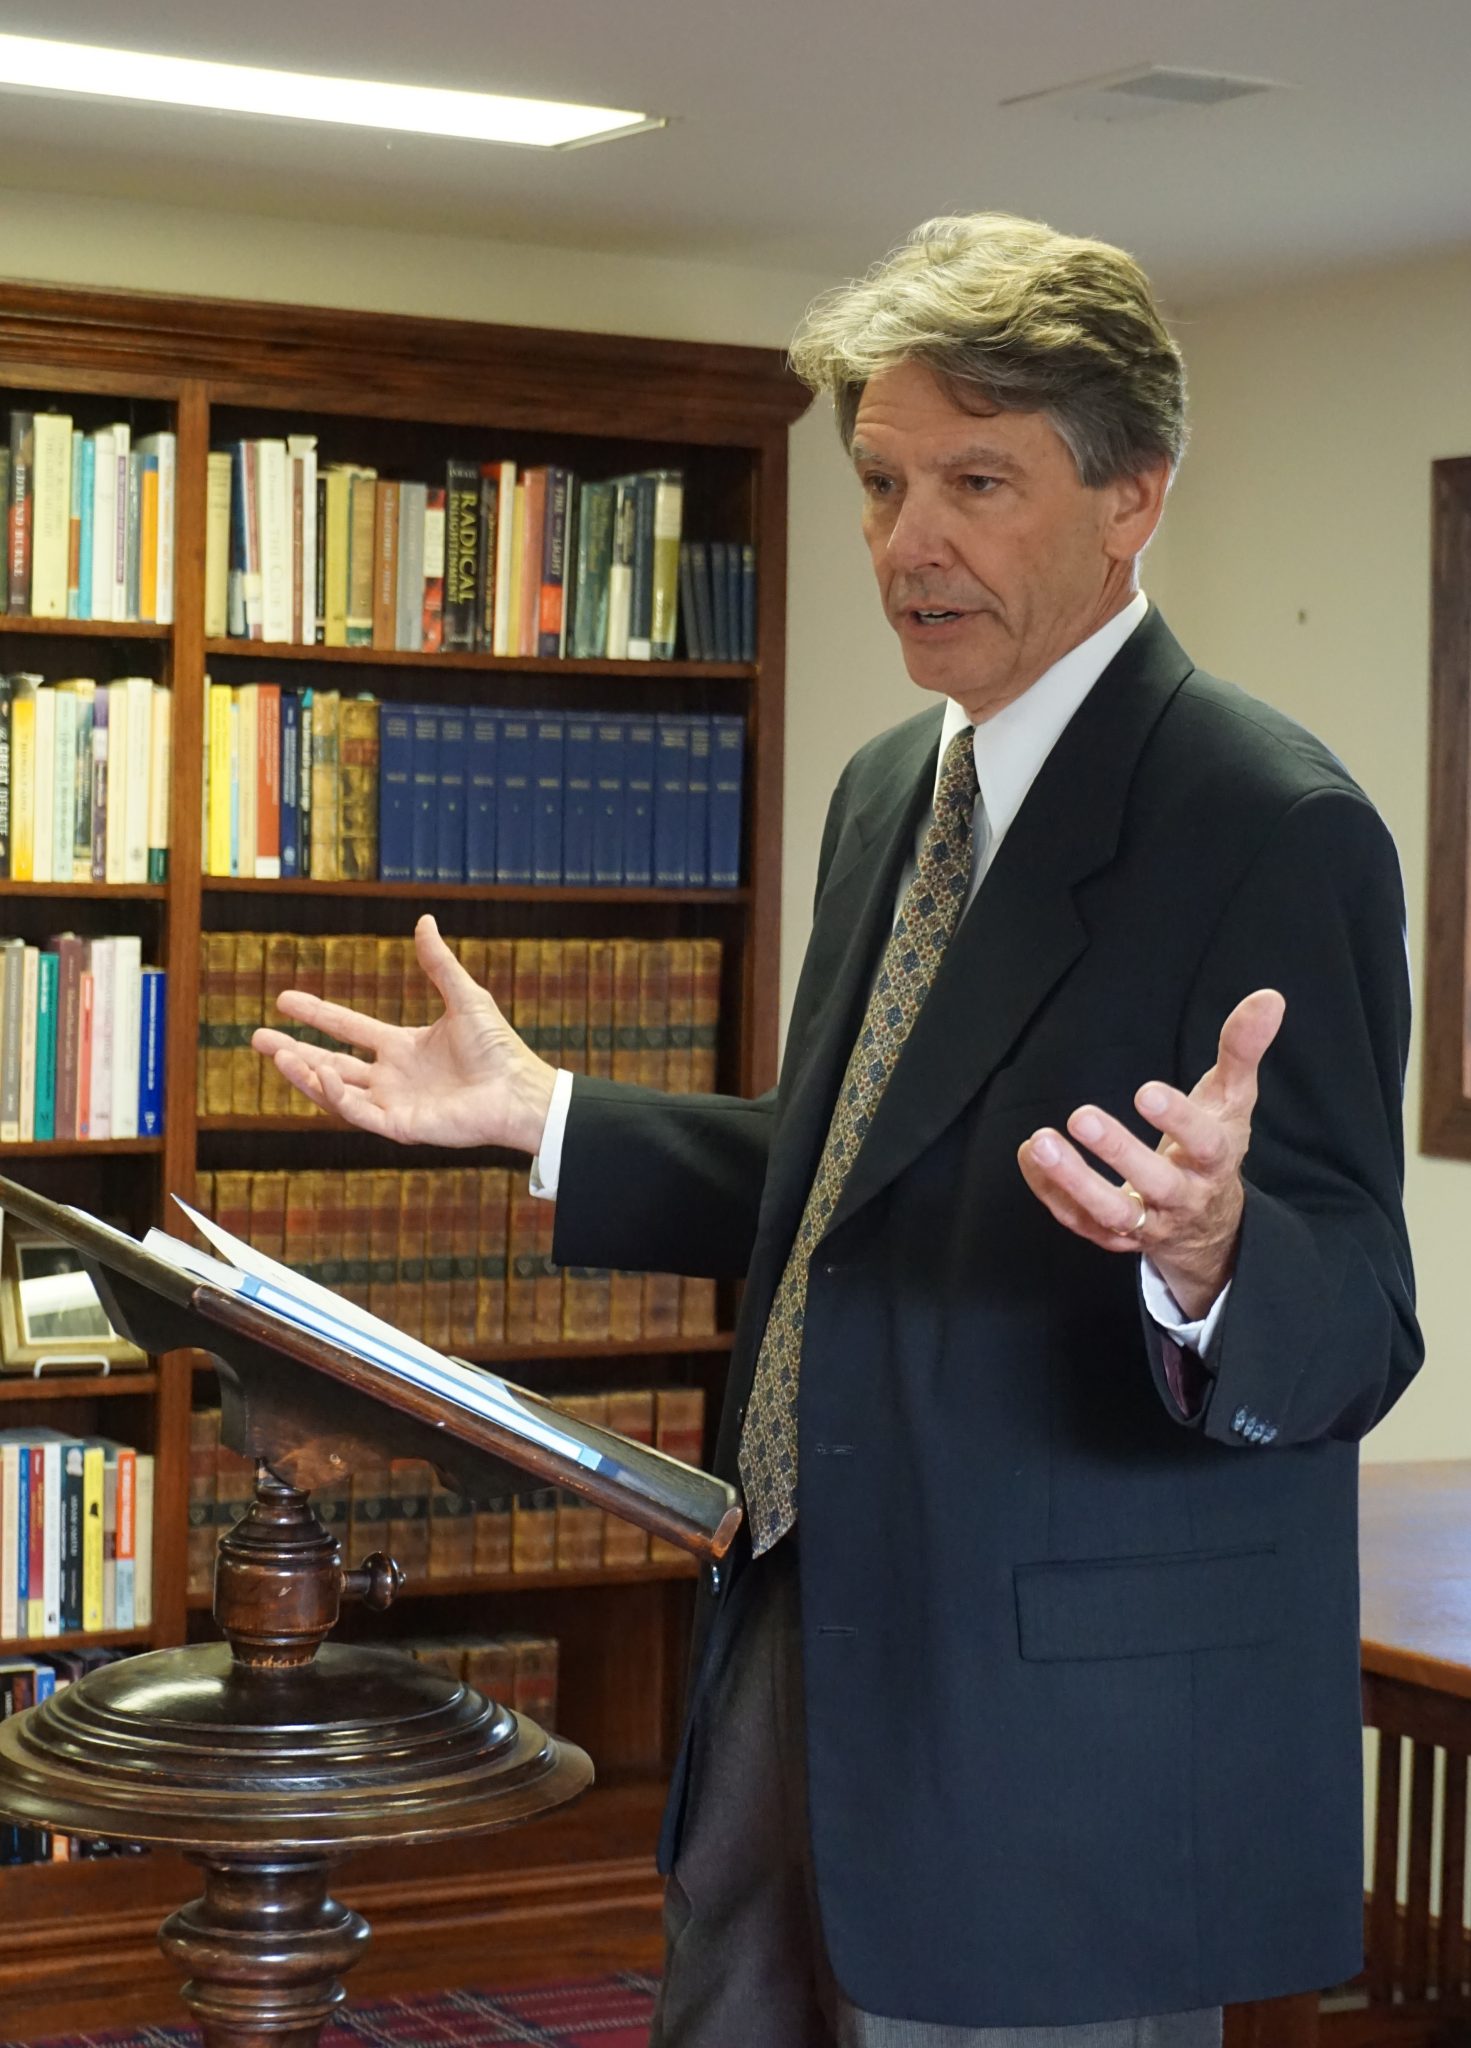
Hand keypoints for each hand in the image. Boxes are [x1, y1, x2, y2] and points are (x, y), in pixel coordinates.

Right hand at [251, 914, 556, 1153]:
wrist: (519, 1089)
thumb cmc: (499, 1047)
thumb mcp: (464, 996)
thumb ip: (438, 963)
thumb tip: (423, 920)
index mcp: (402, 1047)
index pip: (347, 1028)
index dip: (316, 1014)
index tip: (284, 999)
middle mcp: (391, 1077)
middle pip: (330, 1063)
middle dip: (293, 1052)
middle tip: (257, 1038)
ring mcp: (392, 1103)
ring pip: (336, 1091)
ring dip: (305, 1074)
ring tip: (277, 1054)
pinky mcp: (400, 1126)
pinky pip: (358, 1113)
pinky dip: (336, 1096)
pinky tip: (319, 1074)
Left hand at [1016, 989, 1285, 1320]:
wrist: (1209, 1227)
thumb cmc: (1214, 1148)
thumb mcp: (1232, 1100)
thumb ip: (1242, 1050)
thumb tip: (1269, 998)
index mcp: (1215, 1160)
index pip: (1204, 1143)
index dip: (1177, 1121)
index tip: (1145, 1092)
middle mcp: (1183, 1197)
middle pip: (1155, 1183)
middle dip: (1118, 1152)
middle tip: (1079, 1117)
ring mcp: (1148, 1222)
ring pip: (1111, 1212)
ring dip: (1073, 1181)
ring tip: (1039, 1143)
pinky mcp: (1116, 1237)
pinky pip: (1081, 1223)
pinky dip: (1051, 1194)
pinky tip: (1029, 1156)